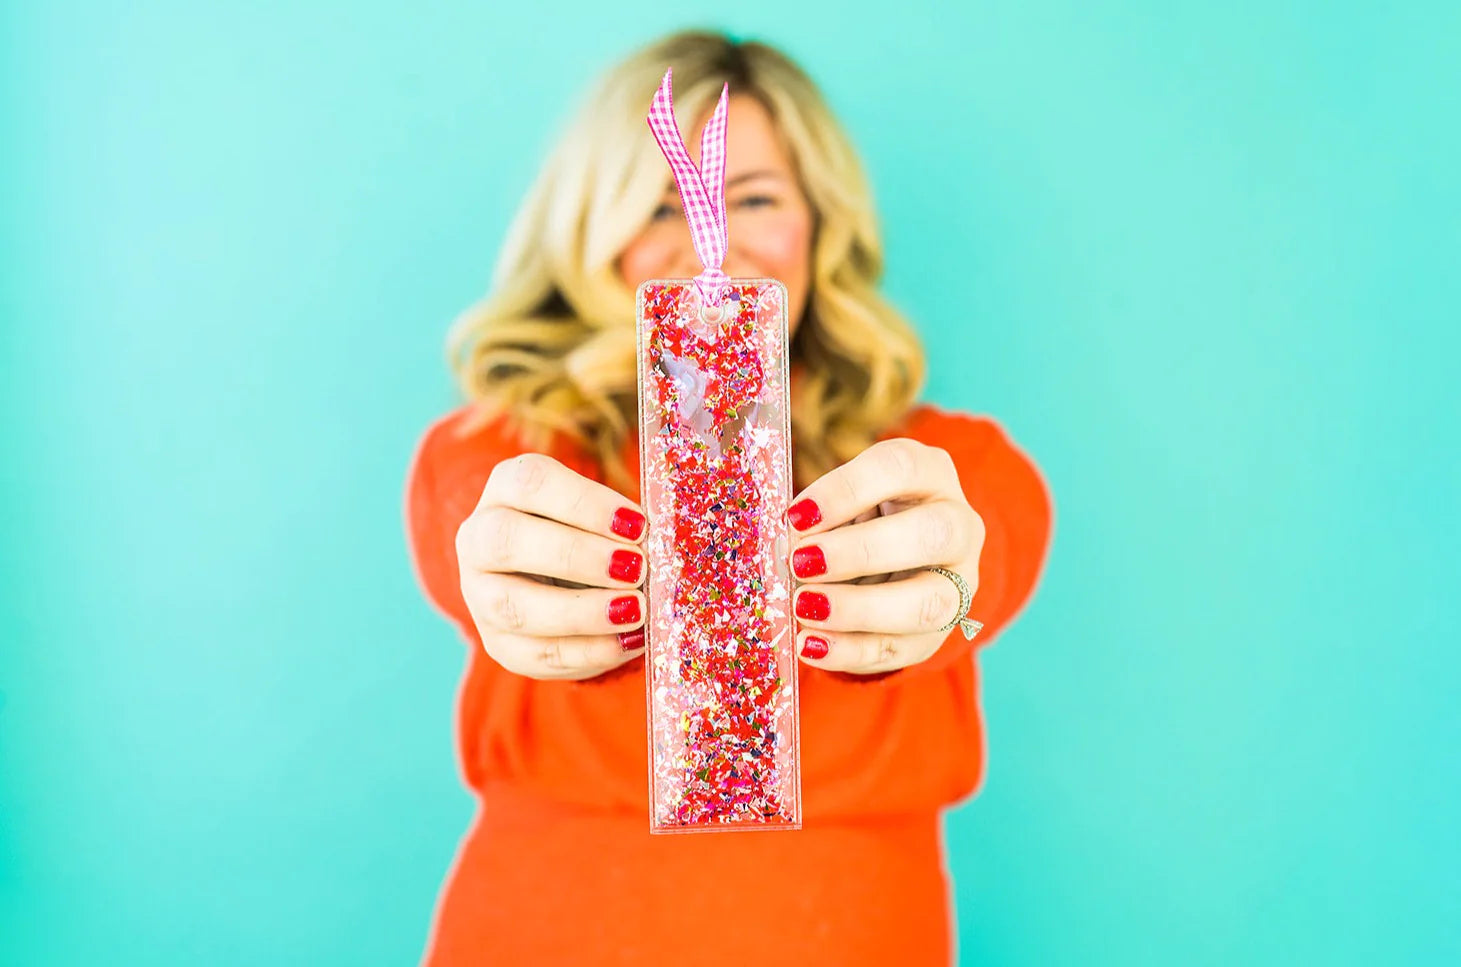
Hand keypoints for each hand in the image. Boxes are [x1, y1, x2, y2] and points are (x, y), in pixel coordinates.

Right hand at [455, 453, 648, 680]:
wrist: (559, 578)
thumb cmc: (590, 532)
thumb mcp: (601, 514)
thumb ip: (626, 525)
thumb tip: (666, 547)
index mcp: (506, 488)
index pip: (531, 482)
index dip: (585, 503)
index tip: (637, 524)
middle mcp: (478, 538)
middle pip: (507, 541)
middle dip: (576, 556)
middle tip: (636, 568)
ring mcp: (480, 595)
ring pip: (515, 607)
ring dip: (581, 612)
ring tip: (636, 611)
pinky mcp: (498, 643)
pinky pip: (536, 655)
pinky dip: (589, 651)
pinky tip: (629, 642)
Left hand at [786, 438, 984, 674]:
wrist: (897, 560)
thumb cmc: (859, 516)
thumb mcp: (842, 502)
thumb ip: (818, 517)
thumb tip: (784, 546)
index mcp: (930, 473)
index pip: (900, 468)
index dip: (846, 490)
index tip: (796, 515)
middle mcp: (959, 525)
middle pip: (933, 534)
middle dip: (861, 551)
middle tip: (801, 562)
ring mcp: (959, 583)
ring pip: (928, 602)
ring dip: (859, 609)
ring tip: (803, 608)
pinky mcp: (940, 632)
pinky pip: (902, 649)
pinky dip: (850, 651)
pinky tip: (811, 645)